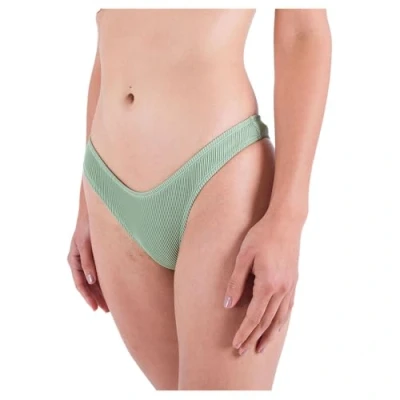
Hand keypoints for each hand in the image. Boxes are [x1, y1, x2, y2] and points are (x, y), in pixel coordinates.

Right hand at [67, 198, 108, 312]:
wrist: (97, 209)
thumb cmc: (89, 225)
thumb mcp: (86, 243)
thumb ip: (88, 261)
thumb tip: (90, 282)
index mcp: (74, 259)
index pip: (80, 283)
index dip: (87, 297)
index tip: (95, 308)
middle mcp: (81, 261)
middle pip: (88, 285)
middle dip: (96, 297)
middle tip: (107, 310)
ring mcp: (89, 258)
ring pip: (94, 280)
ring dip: (101, 291)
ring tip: (112, 304)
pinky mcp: (98, 254)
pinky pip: (100, 272)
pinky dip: (105, 281)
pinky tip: (113, 288)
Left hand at [223, 209, 303, 354]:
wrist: (286, 222)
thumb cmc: (261, 236)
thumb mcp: (243, 256)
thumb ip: (236, 282)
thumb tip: (228, 305)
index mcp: (268, 284)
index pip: (254, 316)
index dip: (244, 332)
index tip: (236, 345)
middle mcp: (282, 289)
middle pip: (267, 321)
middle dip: (254, 338)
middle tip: (244, 352)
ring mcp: (290, 286)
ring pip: (280, 318)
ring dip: (269, 335)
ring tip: (261, 348)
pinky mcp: (294, 281)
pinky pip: (288, 308)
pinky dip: (281, 321)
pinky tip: (277, 326)